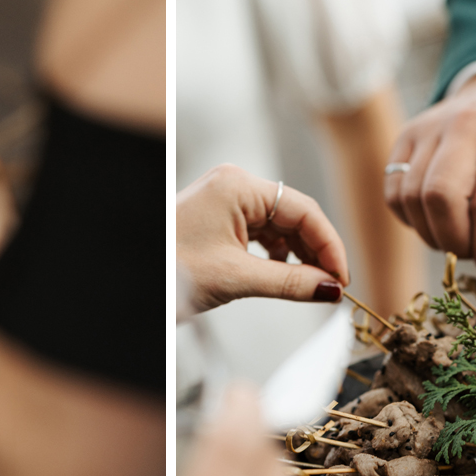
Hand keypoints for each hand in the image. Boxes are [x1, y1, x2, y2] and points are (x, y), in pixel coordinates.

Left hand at [176, 164, 348, 314]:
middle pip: (294, 216)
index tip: (342, 279)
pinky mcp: (220, 219)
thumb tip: (330, 290)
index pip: (304, 210)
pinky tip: (286, 275)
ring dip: (298, 256)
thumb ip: (290, 282)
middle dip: (315, 252)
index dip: (329, 246)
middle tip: (332, 288)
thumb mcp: (237, 279)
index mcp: (238, 185)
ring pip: (279, 226)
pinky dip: (277, 256)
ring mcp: (226, 201)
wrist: (133, 283)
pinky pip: (261, 233)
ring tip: (312, 286)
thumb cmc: (171, 271)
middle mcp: (234, 185)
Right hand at [384, 71, 475, 295]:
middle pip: (441, 199)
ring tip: (459, 236)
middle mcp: (467, 122)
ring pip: (412, 198)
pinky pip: (394, 193)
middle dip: (457, 243)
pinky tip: (437, 219)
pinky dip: (412, 220)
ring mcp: (429, 126)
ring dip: (434, 235)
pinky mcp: (405, 135)